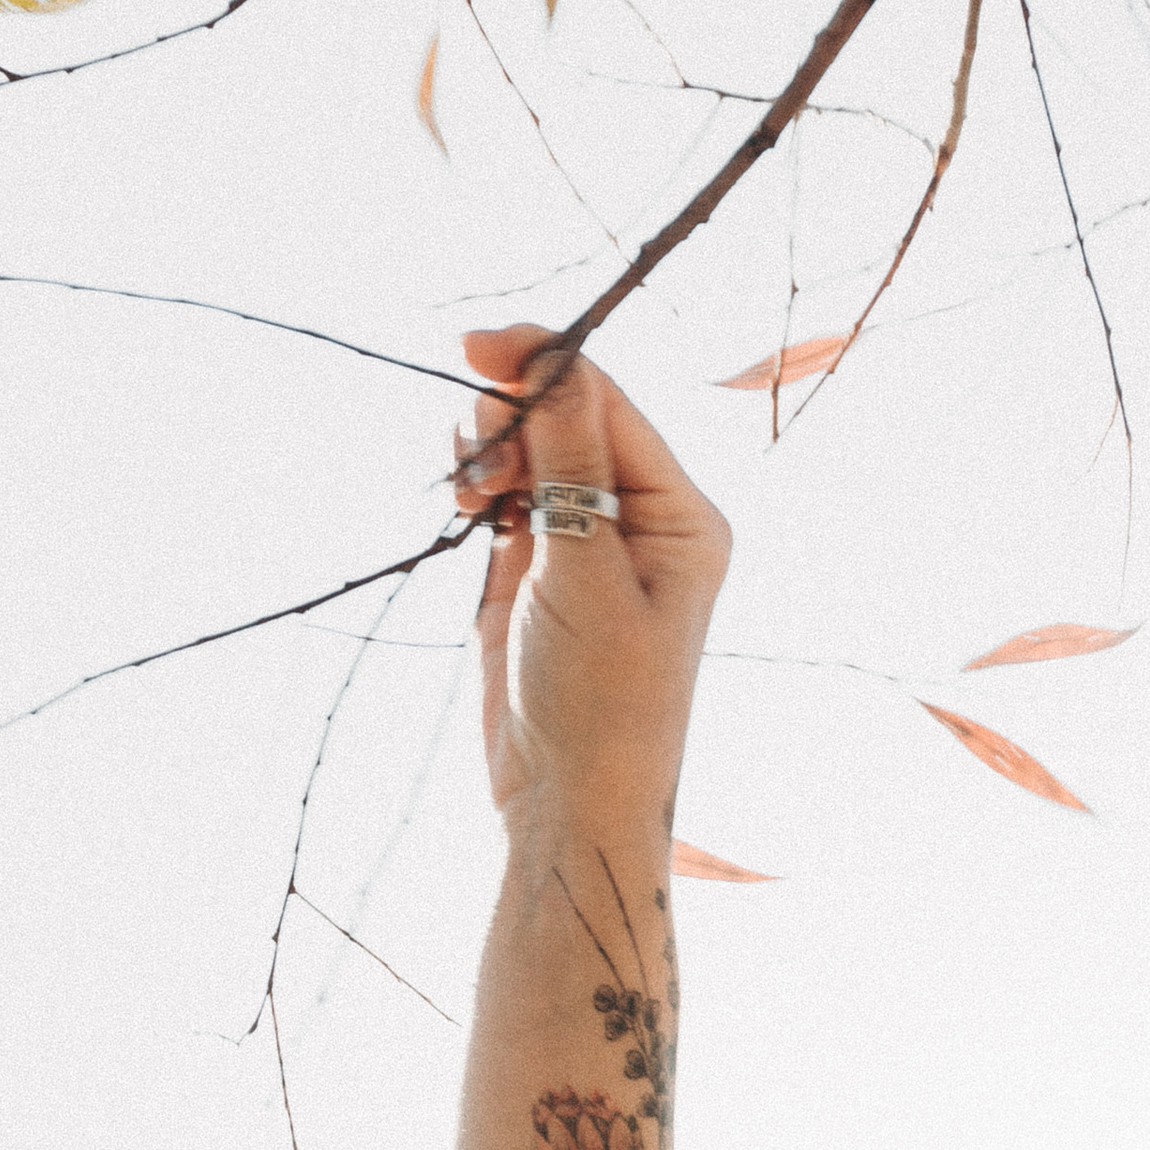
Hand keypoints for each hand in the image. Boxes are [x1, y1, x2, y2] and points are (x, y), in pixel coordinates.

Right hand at [455, 329, 730, 832]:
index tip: (474, 347)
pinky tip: (466, 511)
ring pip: (526, 446)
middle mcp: (641, 518)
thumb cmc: (600, 704)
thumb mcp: (587, 575)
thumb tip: (552, 358)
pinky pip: (502, 490)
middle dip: (509, 418)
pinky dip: (477, 484)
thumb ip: (569, 462)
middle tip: (479, 475)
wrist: (565, 803)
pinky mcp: (536, 564)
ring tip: (473, 502)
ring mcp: (586, 538)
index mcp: (683, 516)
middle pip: (564, 413)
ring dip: (487, 452)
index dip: (543, 364)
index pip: (608, 404)